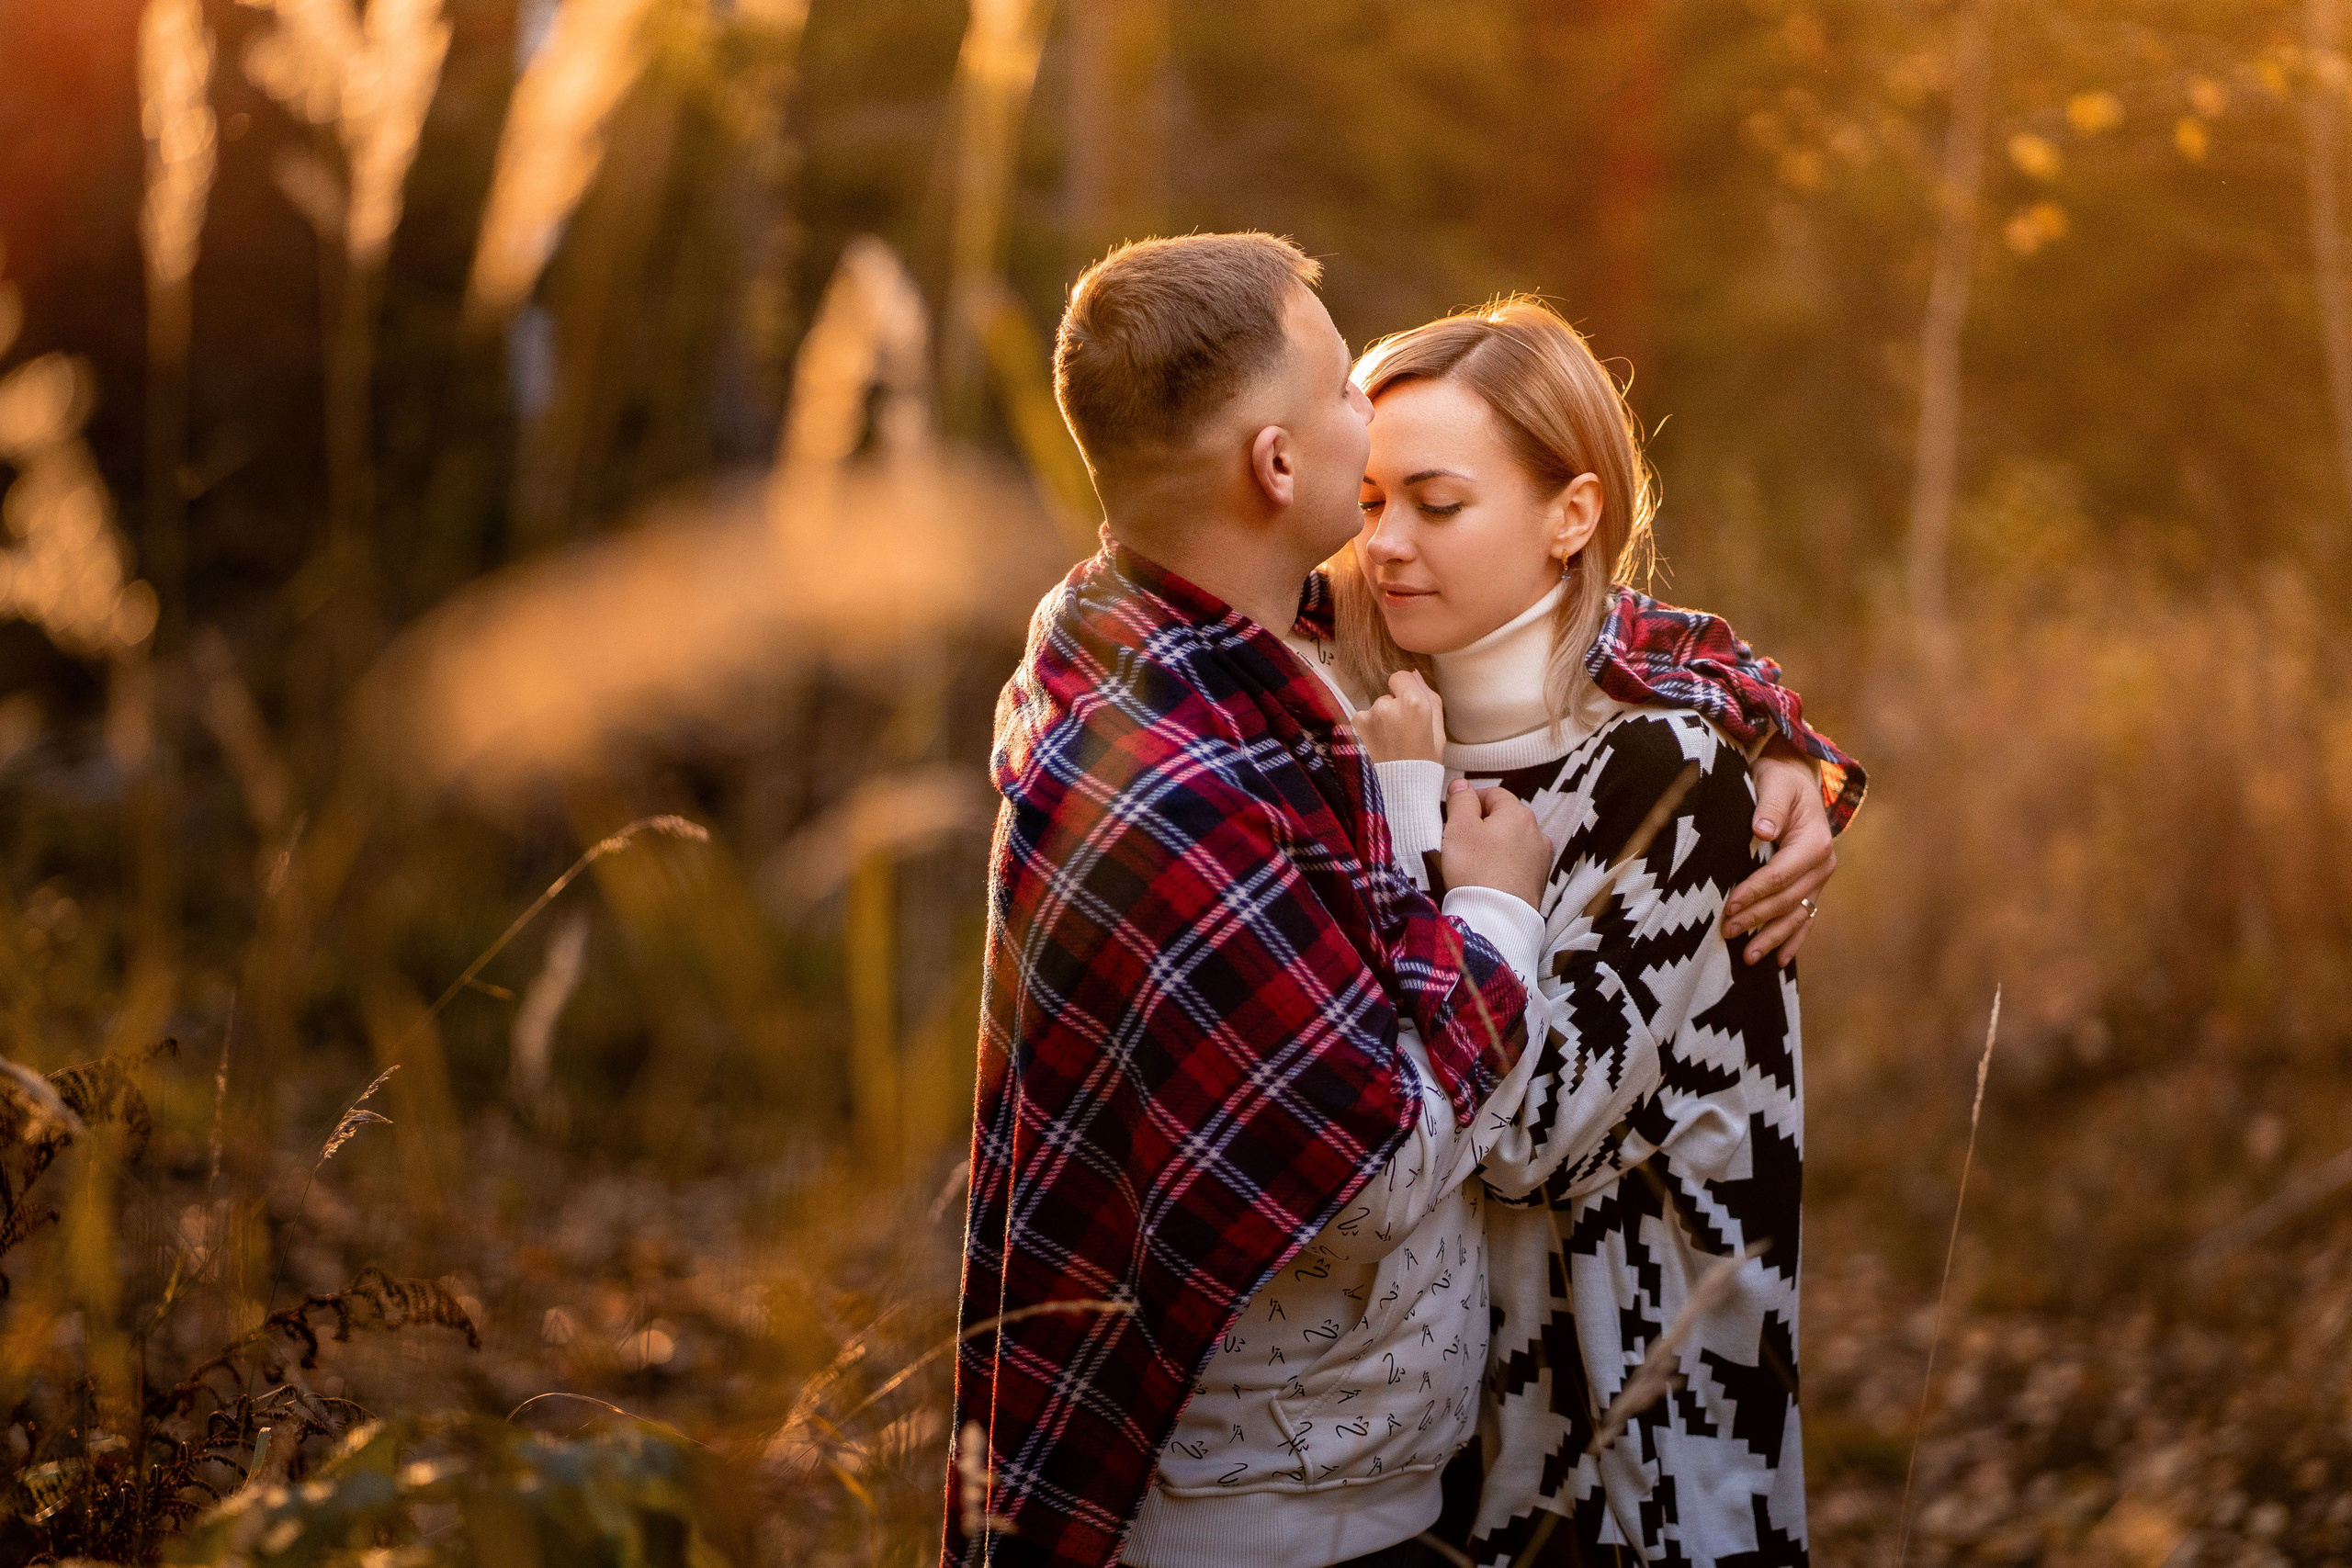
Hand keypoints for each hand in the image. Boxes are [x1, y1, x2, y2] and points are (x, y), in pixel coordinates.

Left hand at [1355, 671, 1444, 762]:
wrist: (1397, 793)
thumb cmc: (1423, 765)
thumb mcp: (1438, 733)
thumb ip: (1430, 698)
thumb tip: (1415, 674)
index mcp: (1414, 703)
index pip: (1400, 676)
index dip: (1404, 691)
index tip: (1407, 709)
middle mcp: (1386, 704)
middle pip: (1387, 696)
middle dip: (1393, 711)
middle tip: (1401, 737)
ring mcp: (1366, 716)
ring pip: (1374, 711)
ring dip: (1379, 723)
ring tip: (1388, 747)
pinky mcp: (1352, 728)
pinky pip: (1361, 723)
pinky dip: (1366, 733)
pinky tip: (1375, 750)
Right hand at [1440, 779, 1548, 907]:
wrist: (1496, 918)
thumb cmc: (1475, 868)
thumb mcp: (1459, 828)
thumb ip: (1461, 801)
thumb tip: (1461, 785)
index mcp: (1518, 813)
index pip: (1493, 794)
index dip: (1470, 801)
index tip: (1453, 816)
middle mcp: (1537, 831)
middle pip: (1504, 817)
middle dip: (1483, 824)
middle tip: (1459, 840)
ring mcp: (1541, 858)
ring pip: (1512, 841)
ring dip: (1495, 844)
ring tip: (1474, 860)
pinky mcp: (1538, 881)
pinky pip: (1518, 863)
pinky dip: (1504, 864)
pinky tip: (1489, 876)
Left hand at [1721, 738, 1835, 965]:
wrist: (1795, 781)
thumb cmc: (1779, 781)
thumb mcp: (1773, 783)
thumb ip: (1769, 807)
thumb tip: (1761, 831)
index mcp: (1814, 842)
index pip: (1781, 874)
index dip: (1755, 892)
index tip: (1730, 906)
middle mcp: (1822, 864)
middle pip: (1787, 899)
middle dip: (1757, 918)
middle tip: (1727, 931)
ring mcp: (1819, 879)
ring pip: (1797, 915)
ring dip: (1773, 938)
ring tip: (1748, 957)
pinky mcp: (1812, 887)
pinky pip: (1805, 918)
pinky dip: (1793, 940)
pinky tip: (1778, 961)